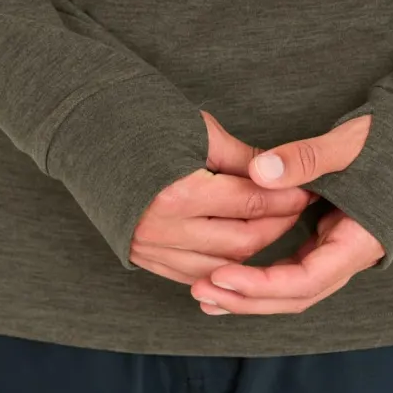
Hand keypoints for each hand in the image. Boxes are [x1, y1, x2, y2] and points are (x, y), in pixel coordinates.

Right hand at [130, 112, 316, 284]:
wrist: (82, 132)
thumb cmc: (139, 119)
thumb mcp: (197, 131)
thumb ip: (242, 160)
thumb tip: (281, 176)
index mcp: (177, 194)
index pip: (252, 205)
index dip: (287, 199)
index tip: (309, 190)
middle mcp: (162, 229)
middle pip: (243, 242)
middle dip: (278, 226)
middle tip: (298, 208)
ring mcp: (149, 248)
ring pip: (222, 265)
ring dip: (254, 251)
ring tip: (275, 226)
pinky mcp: (141, 256)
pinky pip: (194, 274)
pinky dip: (222, 264)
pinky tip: (242, 250)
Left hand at [189, 116, 384, 313]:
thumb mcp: (352, 143)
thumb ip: (308, 158)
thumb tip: (259, 171)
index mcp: (361, 241)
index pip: (306, 281)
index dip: (262, 285)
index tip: (221, 275)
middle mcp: (351, 256)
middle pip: (295, 297)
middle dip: (248, 300)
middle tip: (201, 293)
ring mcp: (339, 251)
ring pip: (292, 289)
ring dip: (251, 295)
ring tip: (206, 294)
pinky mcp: (329, 241)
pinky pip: (292, 270)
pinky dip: (262, 276)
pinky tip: (229, 275)